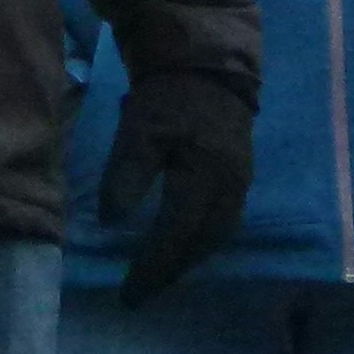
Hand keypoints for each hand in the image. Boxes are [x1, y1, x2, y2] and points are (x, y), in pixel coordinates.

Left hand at [99, 62, 254, 303]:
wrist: (207, 61)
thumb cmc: (168, 95)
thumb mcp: (139, 128)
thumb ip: (127, 174)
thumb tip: (112, 222)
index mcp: (206, 176)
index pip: (178, 233)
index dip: (154, 265)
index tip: (130, 292)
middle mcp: (231, 186)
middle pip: (203, 242)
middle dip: (173, 269)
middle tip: (143, 291)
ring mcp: (241, 181)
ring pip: (218, 234)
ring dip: (190, 258)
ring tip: (162, 274)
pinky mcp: (241, 174)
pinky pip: (224, 220)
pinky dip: (203, 240)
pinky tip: (186, 243)